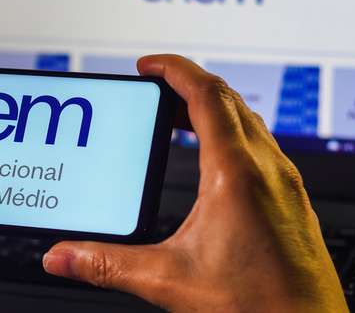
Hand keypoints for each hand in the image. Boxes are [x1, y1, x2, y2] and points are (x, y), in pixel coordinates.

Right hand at [42, 55, 346, 312]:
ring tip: (176, 116)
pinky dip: (230, 132)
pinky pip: (259, 144)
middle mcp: (268, 168)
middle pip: (227, 99)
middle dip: (186, 84)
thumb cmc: (259, 306)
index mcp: (237, 173)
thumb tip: (64, 255)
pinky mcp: (290, 199)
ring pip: (247, 120)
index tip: (147, 66)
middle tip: (153, 89)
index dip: (173, 69)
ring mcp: (284, 182)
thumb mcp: (169, 279)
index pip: (206, 94)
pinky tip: (212, 159)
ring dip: (210, 106)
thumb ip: (108, 264)